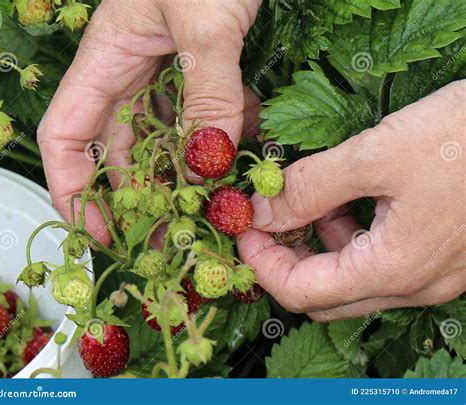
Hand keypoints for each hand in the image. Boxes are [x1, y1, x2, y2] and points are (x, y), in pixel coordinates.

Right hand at [38, 0, 261, 243]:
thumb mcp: (206, 22)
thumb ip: (208, 92)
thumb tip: (208, 162)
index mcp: (109, 59)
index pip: (67, 136)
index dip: (73, 188)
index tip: (97, 230)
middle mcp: (133, 71)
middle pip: (121, 150)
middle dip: (141, 197)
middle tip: (169, 237)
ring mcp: (170, 71)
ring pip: (167, 138)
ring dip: (187, 175)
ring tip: (209, 210)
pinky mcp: (205, 69)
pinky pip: (206, 115)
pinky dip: (222, 136)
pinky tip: (242, 152)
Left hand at [238, 81, 465, 320]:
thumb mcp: (376, 154)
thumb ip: (309, 187)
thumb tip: (260, 211)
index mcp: (393, 268)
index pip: (300, 291)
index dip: (262, 263)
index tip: (243, 230)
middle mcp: (412, 284)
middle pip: (323, 292)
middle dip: (285, 258)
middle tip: (267, 218)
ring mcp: (430, 274)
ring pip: (350, 278)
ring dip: (317, 245)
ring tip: (309, 201)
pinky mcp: (439, 255)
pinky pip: (379, 261)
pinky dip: (350, 236)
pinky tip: (348, 201)